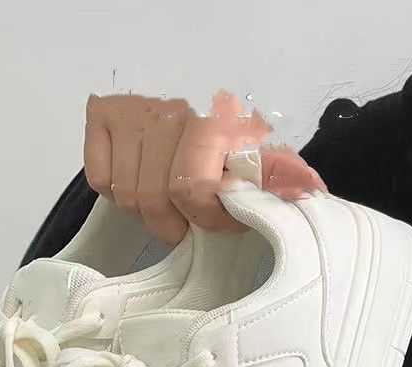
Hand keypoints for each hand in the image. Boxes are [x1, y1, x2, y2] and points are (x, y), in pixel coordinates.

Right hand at [84, 89, 326, 244]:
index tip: (219, 222)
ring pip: (129, 193)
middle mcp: (171, 112)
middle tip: (188, 221)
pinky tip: (138, 178)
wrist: (183, 98)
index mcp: (215, 123)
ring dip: (148, 210)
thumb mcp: (258, 158)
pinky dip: (116, 191)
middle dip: (176, 221)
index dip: (207, 216)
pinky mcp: (102, 115)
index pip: (195, 186)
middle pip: (157, 197)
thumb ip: (281, 176)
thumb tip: (309, 191)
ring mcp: (134, 112)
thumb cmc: (224, 141)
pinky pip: (102, 179)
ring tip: (166, 204)